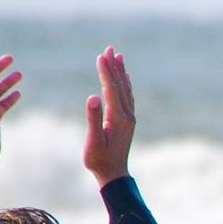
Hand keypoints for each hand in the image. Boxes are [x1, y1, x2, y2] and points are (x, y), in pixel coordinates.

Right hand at [83, 46, 135, 183]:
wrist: (114, 175)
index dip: (106, 72)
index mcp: (117, 118)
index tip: (100, 56)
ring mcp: (129, 118)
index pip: (111, 89)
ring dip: (121, 72)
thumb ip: (93, 119)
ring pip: (126, 89)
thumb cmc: (99, 160)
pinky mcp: (128, 121)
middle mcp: (127, 115)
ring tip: (118, 56)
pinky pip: (128, 97)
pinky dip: (125, 84)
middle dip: (114, 66)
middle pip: (120, 85)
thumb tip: (93, 97)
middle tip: (110, 48)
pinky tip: (124, 78)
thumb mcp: (93, 141)